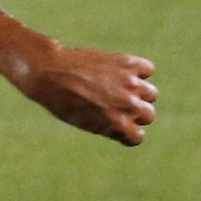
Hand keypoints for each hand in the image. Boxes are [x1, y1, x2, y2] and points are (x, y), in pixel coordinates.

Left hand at [19, 43, 156, 145]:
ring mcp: (130, 84)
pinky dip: (138, 70)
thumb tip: (131, 123)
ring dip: (138, 91)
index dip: (126, 131)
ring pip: (151, 93)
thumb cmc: (62, 101)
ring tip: (115, 86)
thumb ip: (110, 124)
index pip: (137, 136)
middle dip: (134, 111)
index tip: (113, 123)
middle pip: (148, 115)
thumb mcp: (85, 122)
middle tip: (113, 103)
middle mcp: (128, 106)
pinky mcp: (129, 63)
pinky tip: (120, 71)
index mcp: (117, 125)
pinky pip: (148, 70)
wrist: (49, 72)